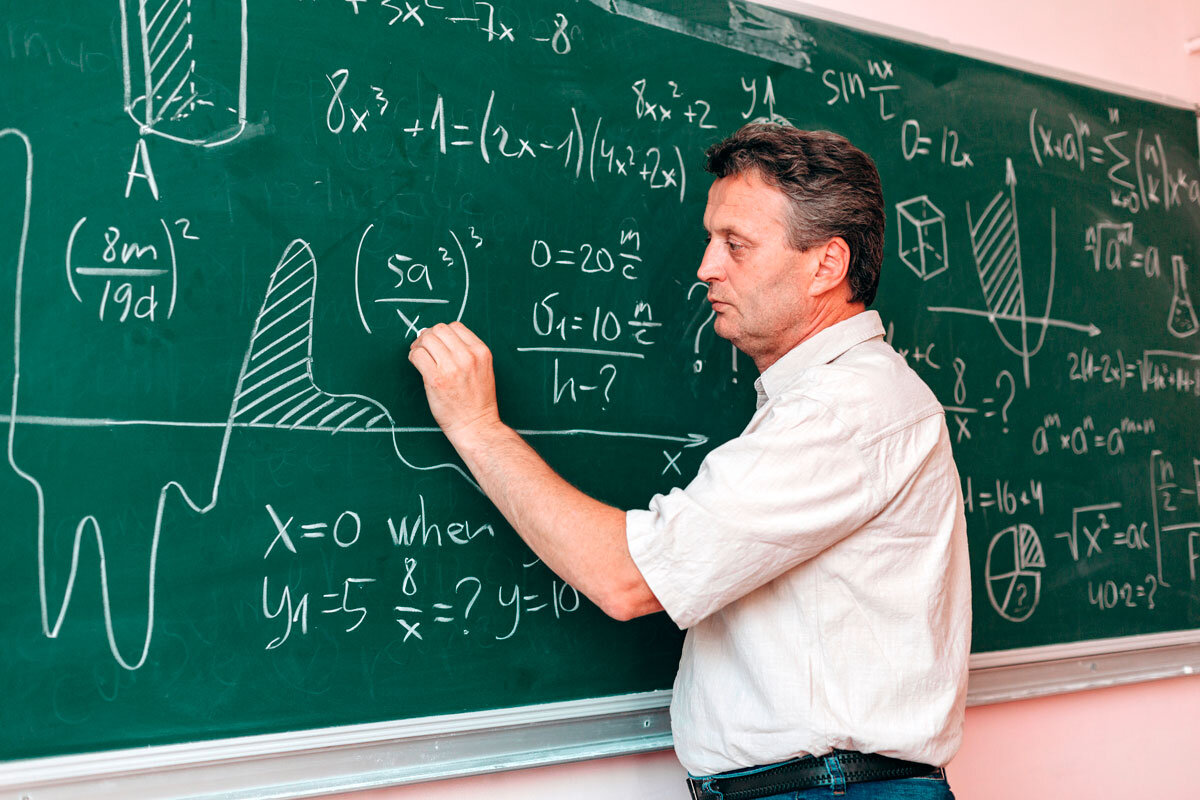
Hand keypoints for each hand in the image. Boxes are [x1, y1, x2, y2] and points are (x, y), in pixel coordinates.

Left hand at [408, 322, 500, 441]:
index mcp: (481, 352)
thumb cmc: (477, 401)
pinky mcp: (436, 379)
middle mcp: (467, 356)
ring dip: (419, 346)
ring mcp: (451, 367)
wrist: (476, 426)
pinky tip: (417, 365)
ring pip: (426, 339)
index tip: (437, 343)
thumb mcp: (482, 369)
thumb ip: (466, 353)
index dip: (442, 333)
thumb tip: (437, 336)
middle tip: (423, 348)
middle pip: (439, 329)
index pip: (456, 326)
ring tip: (420, 356)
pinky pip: (417, 355)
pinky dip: (413, 357)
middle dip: (428, 336)